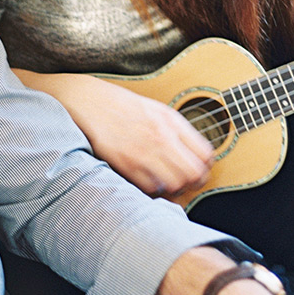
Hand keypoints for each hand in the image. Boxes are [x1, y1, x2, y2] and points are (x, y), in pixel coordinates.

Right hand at [14, 71, 214, 195]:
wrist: (87, 101)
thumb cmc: (122, 107)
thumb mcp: (156, 110)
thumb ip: (178, 131)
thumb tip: (198, 157)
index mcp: (171, 121)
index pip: (205, 154)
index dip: (206, 169)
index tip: (199, 172)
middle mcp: (161, 136)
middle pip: (194, 173)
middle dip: (194, 183)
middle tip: (186, 185)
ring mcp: (143, 151)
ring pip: (175, 185)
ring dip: (174, 190)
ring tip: (167, 186)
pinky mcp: (125, 164)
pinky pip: (150, 189)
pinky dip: (153, 192)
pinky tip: (148, 184)